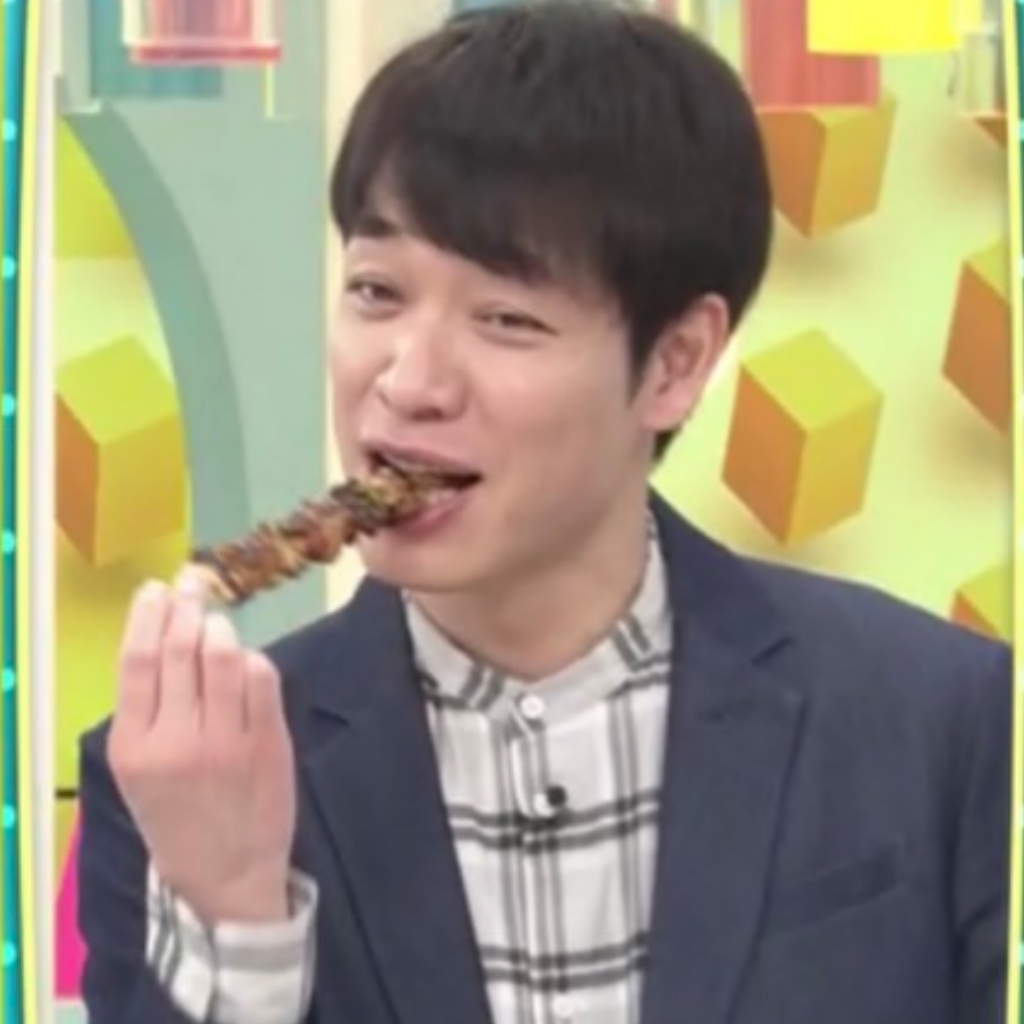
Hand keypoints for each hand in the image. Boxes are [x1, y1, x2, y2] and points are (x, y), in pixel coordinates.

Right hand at [108, 572, 296, 924]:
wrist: (227, 877)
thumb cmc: (178, 819)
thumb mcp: (141, 773)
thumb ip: (148, 711)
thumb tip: (166, 635)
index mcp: (133, 748)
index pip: (136, 662)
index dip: (147, 616)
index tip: (156, 589)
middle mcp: (176, 741)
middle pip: (179, 650)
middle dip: (186, 608)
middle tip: (192, 586)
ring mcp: (225, 741)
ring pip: (222, 657)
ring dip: (220, 629)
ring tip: (218, 625)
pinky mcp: (267, 742)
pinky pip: (261, 678)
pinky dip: (252, 659)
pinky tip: (246, 661)